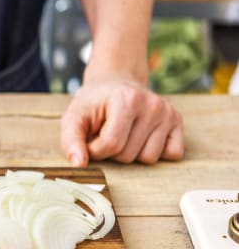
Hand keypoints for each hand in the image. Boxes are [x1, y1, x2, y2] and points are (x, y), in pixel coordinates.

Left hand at [59, 76, 183, 166]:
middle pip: (129, 155)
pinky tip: (142, 137)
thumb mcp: (74, 118)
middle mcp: (153, 105)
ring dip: (132, 154)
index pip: (111, 145)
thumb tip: (79, 165)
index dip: (96, 150)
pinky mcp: (177, 121)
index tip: (91, 139)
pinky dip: (154, 152)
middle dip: (112, 152)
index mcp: (127, 100)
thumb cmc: (93, 103)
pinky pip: (172, 154)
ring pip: (149, 159)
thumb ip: (70, 141)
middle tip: (108, 133)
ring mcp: (168, 112)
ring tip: (124, 134)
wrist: (115, 83)